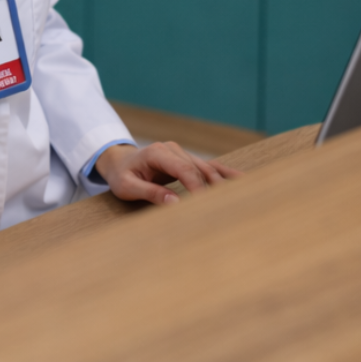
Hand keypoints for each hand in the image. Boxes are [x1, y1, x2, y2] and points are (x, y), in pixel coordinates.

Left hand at [93, 141, 241, 205]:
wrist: (118, 162)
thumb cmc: (121, 175)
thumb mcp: (128, 187)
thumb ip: (150, 193)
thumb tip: (175, 203)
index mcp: (158, 153)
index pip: (185, 170)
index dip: (198, 188)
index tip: (206, 207)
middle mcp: (172, 150)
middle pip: (199, 170)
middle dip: (212, 190)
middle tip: (226, 211)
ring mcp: (181, 153)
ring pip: (207, 169)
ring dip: (221, 185)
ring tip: (241, 200)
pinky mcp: (186, 160)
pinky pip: (208, 167)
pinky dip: (224, 174)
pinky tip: (242, 181)